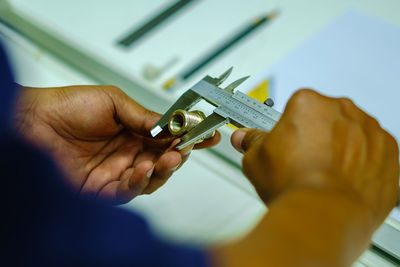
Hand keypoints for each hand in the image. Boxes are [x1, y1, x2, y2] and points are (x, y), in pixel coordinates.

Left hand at [14, 85, 219, 203]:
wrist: (33, 122)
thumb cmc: (67, 106)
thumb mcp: (113, 101)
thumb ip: (144, 116)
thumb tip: (172, 125)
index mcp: (133, 131)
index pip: (168, 138)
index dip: (189, 137)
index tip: (208, 134)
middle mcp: (128, 153)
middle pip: (164, 160)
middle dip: (181, 155)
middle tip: (190, 146)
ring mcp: (117, 172)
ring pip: (152, 178)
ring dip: (165, 170)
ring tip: (171, 157)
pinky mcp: (103, 190)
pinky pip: (129, 192)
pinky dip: (140, 182)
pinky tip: (143, 168)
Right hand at [231, 89, 398, 227]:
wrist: (324, 216)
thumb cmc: (295, 186)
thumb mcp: (257, 160)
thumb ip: (253, 142)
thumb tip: (245, 138)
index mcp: (309, 104)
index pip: (298, 108)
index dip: (291, 129)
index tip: (288, 142)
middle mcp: (343, 110)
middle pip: (326, 119)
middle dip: (317, 136)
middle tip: (304, 162)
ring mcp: (370, 131)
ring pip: (352, 134)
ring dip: (341, 149)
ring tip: (324, 175)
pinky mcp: (389, 153)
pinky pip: (374, 153)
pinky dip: (363, 164)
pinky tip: (345, 181)